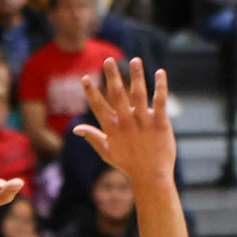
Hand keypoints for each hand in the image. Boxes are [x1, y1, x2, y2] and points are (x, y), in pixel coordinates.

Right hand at [75, 58, 175, 187]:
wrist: (152, 176)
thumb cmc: (128, 164)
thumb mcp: (106, 152)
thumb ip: (92, 137)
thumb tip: (76, 128)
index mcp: (112, 129)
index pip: (98, 106)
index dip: (91, 92)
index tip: (85, 77)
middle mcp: (126, 123)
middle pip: (117, 95)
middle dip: (112, 76)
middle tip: (108, 60)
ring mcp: (144, 123)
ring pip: (138, 95)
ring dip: (136, 76)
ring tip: (134, 60)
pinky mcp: (160, 124)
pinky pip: (160, 102)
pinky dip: (160, 87)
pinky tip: (160, 73)